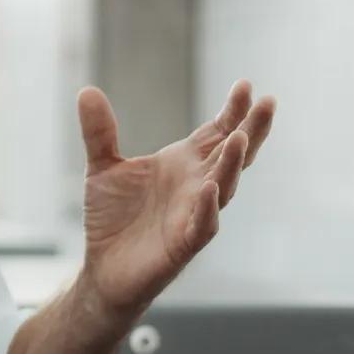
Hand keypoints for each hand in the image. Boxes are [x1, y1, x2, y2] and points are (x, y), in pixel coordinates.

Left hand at [76, 80, 275, 316]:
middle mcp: (196, 186)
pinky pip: (202, 225)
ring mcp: (193, 214)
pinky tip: (209, 188)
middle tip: (267, 102)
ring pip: (224, 187)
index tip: (245, 85)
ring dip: (231, 164)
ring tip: (239, 137)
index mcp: (183, 164)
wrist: (102, 268)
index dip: (232, 111)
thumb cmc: (112, 218)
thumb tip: (86, 91)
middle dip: (250, 129)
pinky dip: (207, 207)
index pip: (216, 132)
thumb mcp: (101, 167)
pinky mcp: (183, 245)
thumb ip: (99, 132)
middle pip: (232, 154)